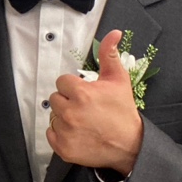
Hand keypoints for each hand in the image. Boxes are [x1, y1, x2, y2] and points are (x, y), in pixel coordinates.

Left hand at [46, 29, 143, 172]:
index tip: (86, 94)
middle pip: (55, 98)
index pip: (62, 82)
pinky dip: (61, 134)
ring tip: (83, 121)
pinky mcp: (63, 148)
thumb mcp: (119, 80)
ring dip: (64, 117)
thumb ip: (109, 55)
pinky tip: (77, 133)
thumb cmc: (123, 112)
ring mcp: (65, 132)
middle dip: (68, 101)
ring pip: (53, 116)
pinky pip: (51, 134)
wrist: (130, 145)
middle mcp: (69, 112)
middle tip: (85, 109)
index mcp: (81, 93)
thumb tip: (113, 33)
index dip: (74, 87)